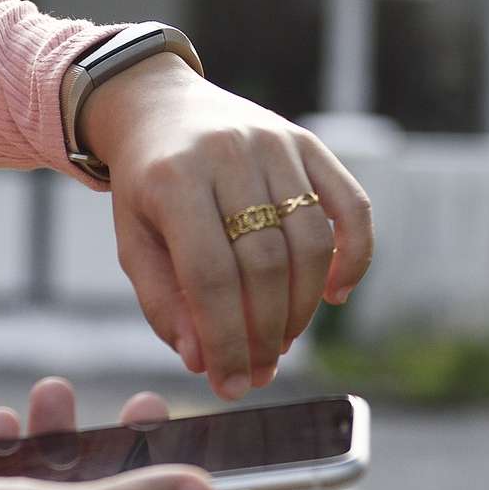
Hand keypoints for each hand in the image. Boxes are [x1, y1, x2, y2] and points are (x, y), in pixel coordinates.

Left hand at [78, 55, 375, 401]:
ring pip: (311, 240)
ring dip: (304, 305)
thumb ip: (164, 302)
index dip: (226, 340)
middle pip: (265, 263)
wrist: (159, 105)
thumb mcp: (133, 241)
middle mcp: (229, 153)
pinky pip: (352, 205)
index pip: (211, 275)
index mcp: (173, 179)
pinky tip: (335, 294)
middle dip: (266, 331)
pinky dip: (355, 256)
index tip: (231, 384)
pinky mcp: (308, 141)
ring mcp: (274, 142)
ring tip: (283, 339)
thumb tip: (203, 360)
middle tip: (261, 370)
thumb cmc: (145, 186)